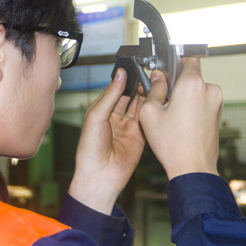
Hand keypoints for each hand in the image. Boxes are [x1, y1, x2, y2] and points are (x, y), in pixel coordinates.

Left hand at [68, 68, 145, 214]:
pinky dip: (152, 109)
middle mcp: (115, 118)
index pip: (115, 90)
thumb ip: (110, 95)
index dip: (123, 79)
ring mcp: (128, 127)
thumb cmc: (89, 150)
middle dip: (137, 85)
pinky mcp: (140, 136)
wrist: (100, 176)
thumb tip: (119, 76)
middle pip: (129, 96)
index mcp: (101, 111)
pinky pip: (147, 119)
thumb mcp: (96, 116)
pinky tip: (156, 99)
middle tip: (147, 74)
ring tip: (153, 83)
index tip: (133, 68)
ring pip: (140, 106)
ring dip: (146, 95)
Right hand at [139, 58, 222, 179]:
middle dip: (177, 86)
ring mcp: (216, 103)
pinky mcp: (218, 115)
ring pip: (196, 91)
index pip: (188, 57)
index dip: (175, 62)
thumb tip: (157, 78)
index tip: (166, 70)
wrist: (192, 168)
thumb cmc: (173, 144)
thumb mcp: (150, 113)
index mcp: (192, 84)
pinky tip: (181, 124)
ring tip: (173, 117)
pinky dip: (192, 109)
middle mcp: (209, 90)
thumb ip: (153, 89)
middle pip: (190, 77)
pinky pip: (202, 103)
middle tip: (163, 101)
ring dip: (185, 98)